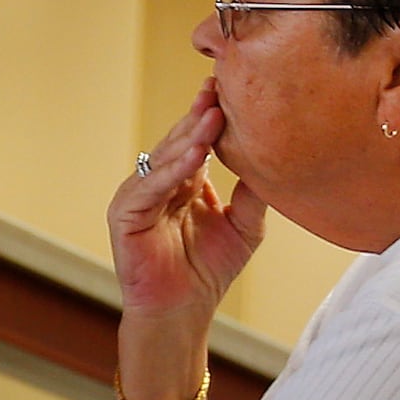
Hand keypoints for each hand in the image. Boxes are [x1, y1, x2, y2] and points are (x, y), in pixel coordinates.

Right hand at [114, 79, 265, 325]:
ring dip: (188, 137)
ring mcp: (139, 198)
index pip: (196, 141)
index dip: (210, 117)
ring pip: (164, 158)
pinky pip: (149, 187)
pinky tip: (195, 155)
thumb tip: (275, 155)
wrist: (184, 311)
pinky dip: (172, 170)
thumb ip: (253, 192)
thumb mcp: (245, 225)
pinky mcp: (124, 216)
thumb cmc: (209, 271)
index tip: (230, 89)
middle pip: (178, 141)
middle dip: (199, 116)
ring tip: (213, 116)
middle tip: (220, 89)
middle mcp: (159, 184)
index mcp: (184, 182)